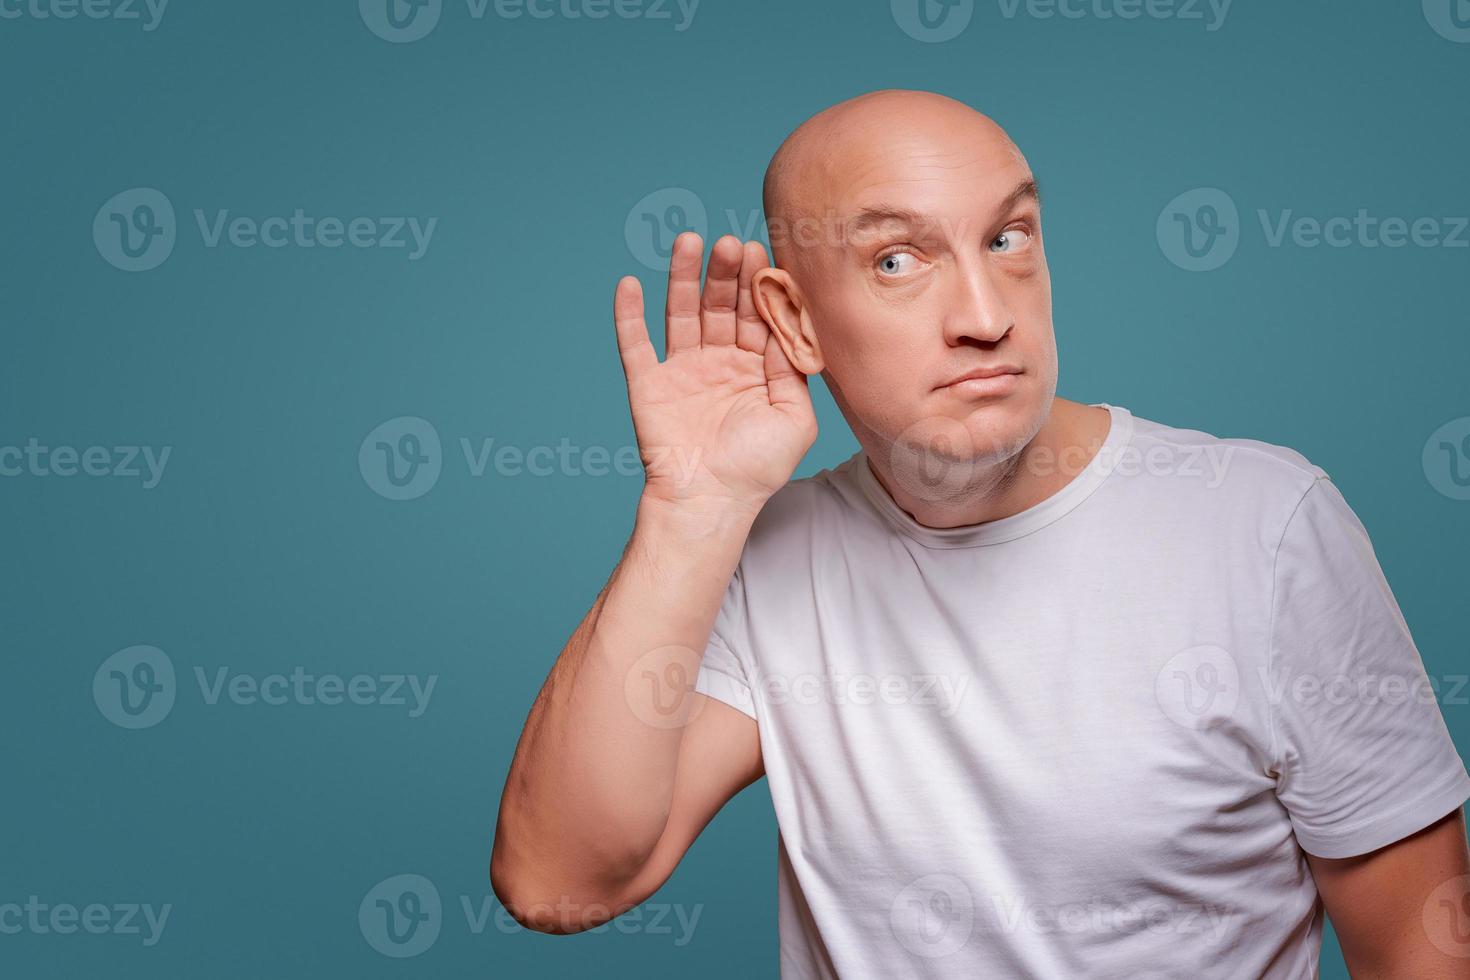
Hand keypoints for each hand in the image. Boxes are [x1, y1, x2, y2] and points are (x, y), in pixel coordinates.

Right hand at [614, 233, 817, 512]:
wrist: (709, 502)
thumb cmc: (757, 468)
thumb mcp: (796, 418)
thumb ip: (794, 370)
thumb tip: (789, 324)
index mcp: (755, 368)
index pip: (757, 315)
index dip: (757, 284)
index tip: (760, 252)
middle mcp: (718, 362)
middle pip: (720, 305)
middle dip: (725, 273)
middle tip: (728, 243)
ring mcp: (681, 370)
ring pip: (680, 312)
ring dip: (682, 277)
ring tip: (688, 242)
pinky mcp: (648, 384)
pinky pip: (635, 344)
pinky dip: (628, 315)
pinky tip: (629, 284)